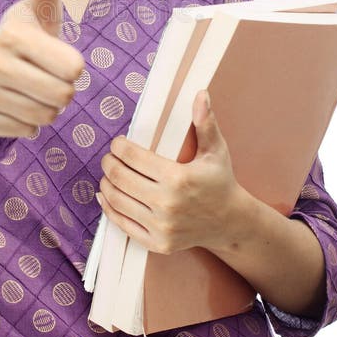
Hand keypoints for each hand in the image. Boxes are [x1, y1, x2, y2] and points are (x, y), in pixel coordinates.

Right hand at [0, 0, 84, 136]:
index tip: (54, 54)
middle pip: (63, 97)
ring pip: (46, 117)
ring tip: (30, 88)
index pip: (74, 68)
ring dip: (47, 107)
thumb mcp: (37, 10)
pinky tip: (14, 104)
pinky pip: (28, 131)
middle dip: (62, 89)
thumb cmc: (22, 37)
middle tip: (44, 75)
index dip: (72, 65)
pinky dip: (28, 122)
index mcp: (13, 33)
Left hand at [98, 90, 242, 253]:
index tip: (117, 142)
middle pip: (120, 178)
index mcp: (178, 178)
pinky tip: (106, 195)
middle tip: (109, 157)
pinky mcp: (157, 243)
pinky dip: (109, 208)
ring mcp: (161, 226)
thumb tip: (201, 94)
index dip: (119, 146)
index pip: (133, 157)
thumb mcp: (215, 150)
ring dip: (106, 184)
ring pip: (117, 200)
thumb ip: (205, 122)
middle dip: (109, 163)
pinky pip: (122, 224)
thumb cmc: (220, 181)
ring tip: (109, 174)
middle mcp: (167, 204)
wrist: (230, 223)